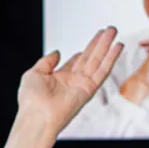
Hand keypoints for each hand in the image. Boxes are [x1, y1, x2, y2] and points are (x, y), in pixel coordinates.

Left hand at [16, 27, 122, 141]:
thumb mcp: (33, 73)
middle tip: (109, 30)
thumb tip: (56, 53)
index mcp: (58, 78)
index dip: (85, 51)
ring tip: (114, 32)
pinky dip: (111, 59)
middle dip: (99, 43)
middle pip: (90, 58)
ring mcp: (81, 85)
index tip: (93, 40)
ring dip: (107, 46)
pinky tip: (117, 47)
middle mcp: (72, 82)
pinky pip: (102, 71)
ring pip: (98, 61)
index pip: (76, 61)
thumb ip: (46, 61)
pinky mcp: (89, 89)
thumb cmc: (31, 101)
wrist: (37, 116)